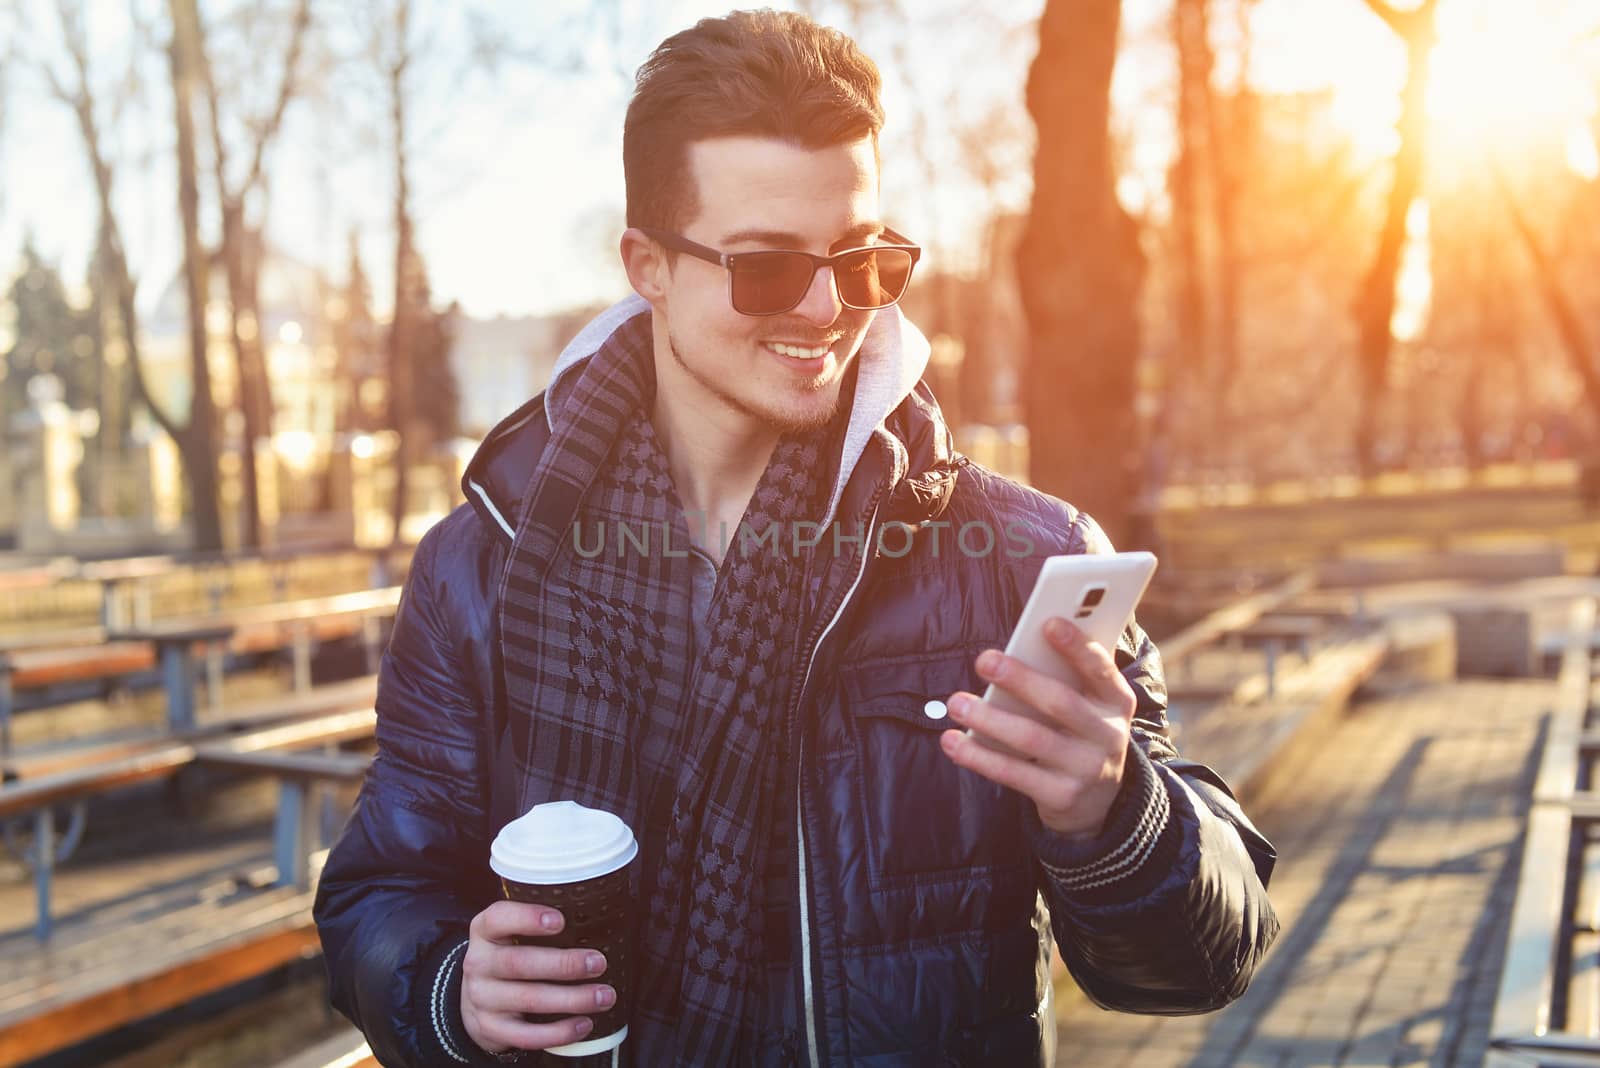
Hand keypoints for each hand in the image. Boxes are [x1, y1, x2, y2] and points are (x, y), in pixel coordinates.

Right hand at [460, 901, 613, 1054]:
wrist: (477, 998)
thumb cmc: (511, 955)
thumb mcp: (512, 932)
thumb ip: (542, 924)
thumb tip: (597, 918)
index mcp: (484, 931)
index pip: (497, 918)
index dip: (527, 918)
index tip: (560, 921)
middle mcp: (478, 963)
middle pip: (518, 963)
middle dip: (563, 964)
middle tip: (598, 963)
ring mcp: (482, 999)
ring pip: (528, 999)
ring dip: (571, 999)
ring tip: (603, 996)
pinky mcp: (491, 1029)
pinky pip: (526, 1035)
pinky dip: (559, 1032)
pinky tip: (584, 1024)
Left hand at [940, 617, 1136, 838]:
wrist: (1098, 802)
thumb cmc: (1080, 733)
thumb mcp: (1088, 707)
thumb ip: (1065, 679)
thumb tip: (1015, 652)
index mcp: (1116, 702)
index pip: (1101, 670)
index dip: (1077, 646)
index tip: (1048, 623)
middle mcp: (1107, 736)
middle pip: (1061, 703)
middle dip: (1021, 679)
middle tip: (984, 660)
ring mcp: (1086, 770)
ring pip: (1031, 739)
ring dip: (989, 718)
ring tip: (956, 703)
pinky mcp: (1060, 796)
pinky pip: (1012, 773)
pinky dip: (978, 756)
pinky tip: (952, 740)